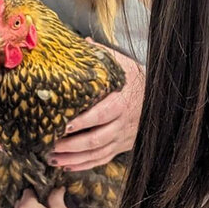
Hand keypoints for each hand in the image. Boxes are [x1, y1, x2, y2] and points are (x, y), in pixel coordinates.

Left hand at [50, 42, 144, 171]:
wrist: (158, 96)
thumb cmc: (132, 78)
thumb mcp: (121, 64)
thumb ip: (101, 56)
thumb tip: (82, 42)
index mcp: (121, 102)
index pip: (101, 115)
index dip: (83, 122)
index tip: (64, 125)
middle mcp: (123, 122)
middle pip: (97, 138)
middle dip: (72, 145)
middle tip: (50, 145)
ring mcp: (123, 137)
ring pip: (97, 152)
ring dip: (74, 157)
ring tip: (51, 158)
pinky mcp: (122, 146)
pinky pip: (102, 159)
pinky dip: (84, 164)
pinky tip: (66, 164)